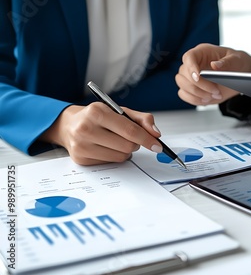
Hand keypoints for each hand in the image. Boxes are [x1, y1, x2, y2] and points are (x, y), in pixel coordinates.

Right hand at [40, 103, 163, 164]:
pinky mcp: (81, 159)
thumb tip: (155, 133)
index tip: (157, 145)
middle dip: (135, 143)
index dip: (147, 139)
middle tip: (131, 138)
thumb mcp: (119, 111)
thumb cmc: (97, 116)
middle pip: (127, 146)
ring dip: (126, 151)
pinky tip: (106, 147)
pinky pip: (110, 163)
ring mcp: (81, 146)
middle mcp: (86, 128)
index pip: (130, 130)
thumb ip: (142, 119)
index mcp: (97, 112)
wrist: (69, 124)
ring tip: (117, 141)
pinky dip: (114, 156)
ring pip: (120, 157)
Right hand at [176, 43, 250, 105]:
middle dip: (198, 85)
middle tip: (215, 90)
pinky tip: (207, 99)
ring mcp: (191, 76)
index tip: (198, 77)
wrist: (240, 74)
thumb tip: (215, 65)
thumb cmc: (237, 62)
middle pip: (183, 73)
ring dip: (197, 93)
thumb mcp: (237, 59)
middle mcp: (194, 64)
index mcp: (202, 52)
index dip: (191, 67)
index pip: (189, 57)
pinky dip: (194, 99)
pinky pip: (184, 94)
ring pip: (182, 84)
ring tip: (214, 95)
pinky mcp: (193, 88)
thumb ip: (227, 61)